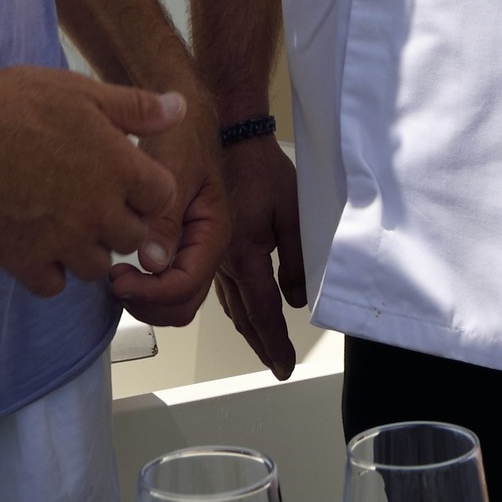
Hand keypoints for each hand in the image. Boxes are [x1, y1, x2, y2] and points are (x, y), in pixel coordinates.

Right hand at [0, 63, 182, 298]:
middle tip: (97, 200)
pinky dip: (51, 270)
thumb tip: (180, 109)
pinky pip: (54, 285)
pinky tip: (40, 242)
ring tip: (67, 220)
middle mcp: (97, 211)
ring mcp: (62, 241)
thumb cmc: (17, 103)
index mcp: (118, 167)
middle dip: (123, 221)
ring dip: (90, 248)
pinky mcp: (25, 262)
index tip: (127, 178)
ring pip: (98, 266)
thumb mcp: (83, 93)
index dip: (148, 187)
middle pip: (135, 238)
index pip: (163, 196)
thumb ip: (137, 107)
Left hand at [109, 94, 229, 327]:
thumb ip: (166, 218)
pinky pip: (165, 284)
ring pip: (174, 301)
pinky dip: (144, 288)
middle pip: (182, 304)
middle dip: (147, 303)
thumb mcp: (174, 170)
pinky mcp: (177, 246)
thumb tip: (153, 264)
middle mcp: (206, 248)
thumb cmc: (181, 136)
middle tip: (114, 280)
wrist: (183, 118)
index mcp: (213, 232)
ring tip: (115, 275)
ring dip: (144, 299)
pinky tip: (121, 267)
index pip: (186, 284)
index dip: (151, 292)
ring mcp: (193, 250)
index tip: (117, 279)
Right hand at [211, 135, 306, 379]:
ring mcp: (209, 253)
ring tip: (262, 345)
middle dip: (261, 344)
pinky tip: (238, 308)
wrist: (226, 135)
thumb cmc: (259, 168)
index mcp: (243, 256)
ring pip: (227, 304)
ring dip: (246, 328)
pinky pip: (217, 285)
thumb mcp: (291, 209)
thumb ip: (297, 258)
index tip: (284, 366)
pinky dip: (232, 305)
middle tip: (275, 365)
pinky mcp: (204, 242)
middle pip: (242, 316)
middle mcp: (221, 262)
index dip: (275, 343)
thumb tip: (297, 297)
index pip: (263, 313)